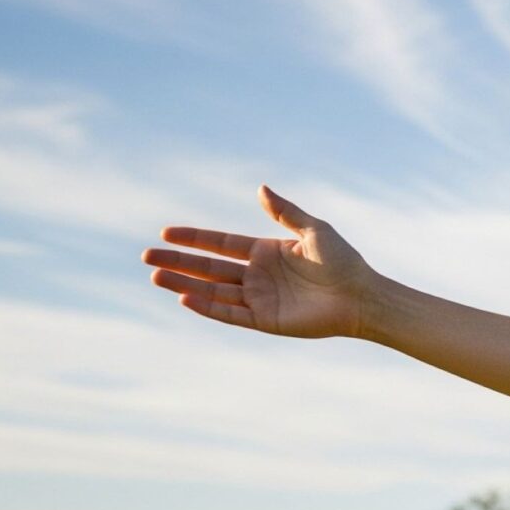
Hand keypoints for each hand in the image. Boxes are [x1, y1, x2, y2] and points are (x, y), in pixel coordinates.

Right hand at [142, 185, 378, 338]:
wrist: (362, 297)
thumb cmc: (344, 262)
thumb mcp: (313, 230)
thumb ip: (284, 212)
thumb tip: (260, 188)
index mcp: (266, 251)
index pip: (220, 243)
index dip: (193, 239)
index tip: (165, 233)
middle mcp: (257, 275)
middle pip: (208, 268)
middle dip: (178, 262)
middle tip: (147, 257)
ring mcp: (260, 299)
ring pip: (213, 291)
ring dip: (184, 285)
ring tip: (156, 276)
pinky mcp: (266, 321)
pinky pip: (231, 314)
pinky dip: (208, 308)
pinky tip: (185, 299)